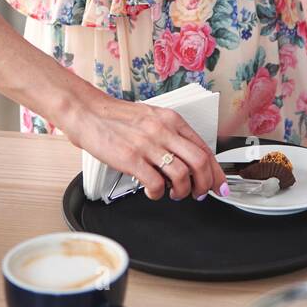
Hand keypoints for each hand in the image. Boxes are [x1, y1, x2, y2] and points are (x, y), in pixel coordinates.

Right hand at [59, 83, 228, 200]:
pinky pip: (156, 184)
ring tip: (173, 193)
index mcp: (171, 120)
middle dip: (204, 184)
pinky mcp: (131, 159)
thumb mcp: (151, 118)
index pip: (204, 148)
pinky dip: (158, 194)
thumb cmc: (116, 118)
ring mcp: (148, 145)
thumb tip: (189, 159)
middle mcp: (163, 131)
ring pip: (182, 175)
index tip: (219, 185)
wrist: (87, 112)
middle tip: (199, 194)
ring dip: (182, 191)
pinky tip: (152, 192)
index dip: (216, 171)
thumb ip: (170, 135)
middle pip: (199, 162)